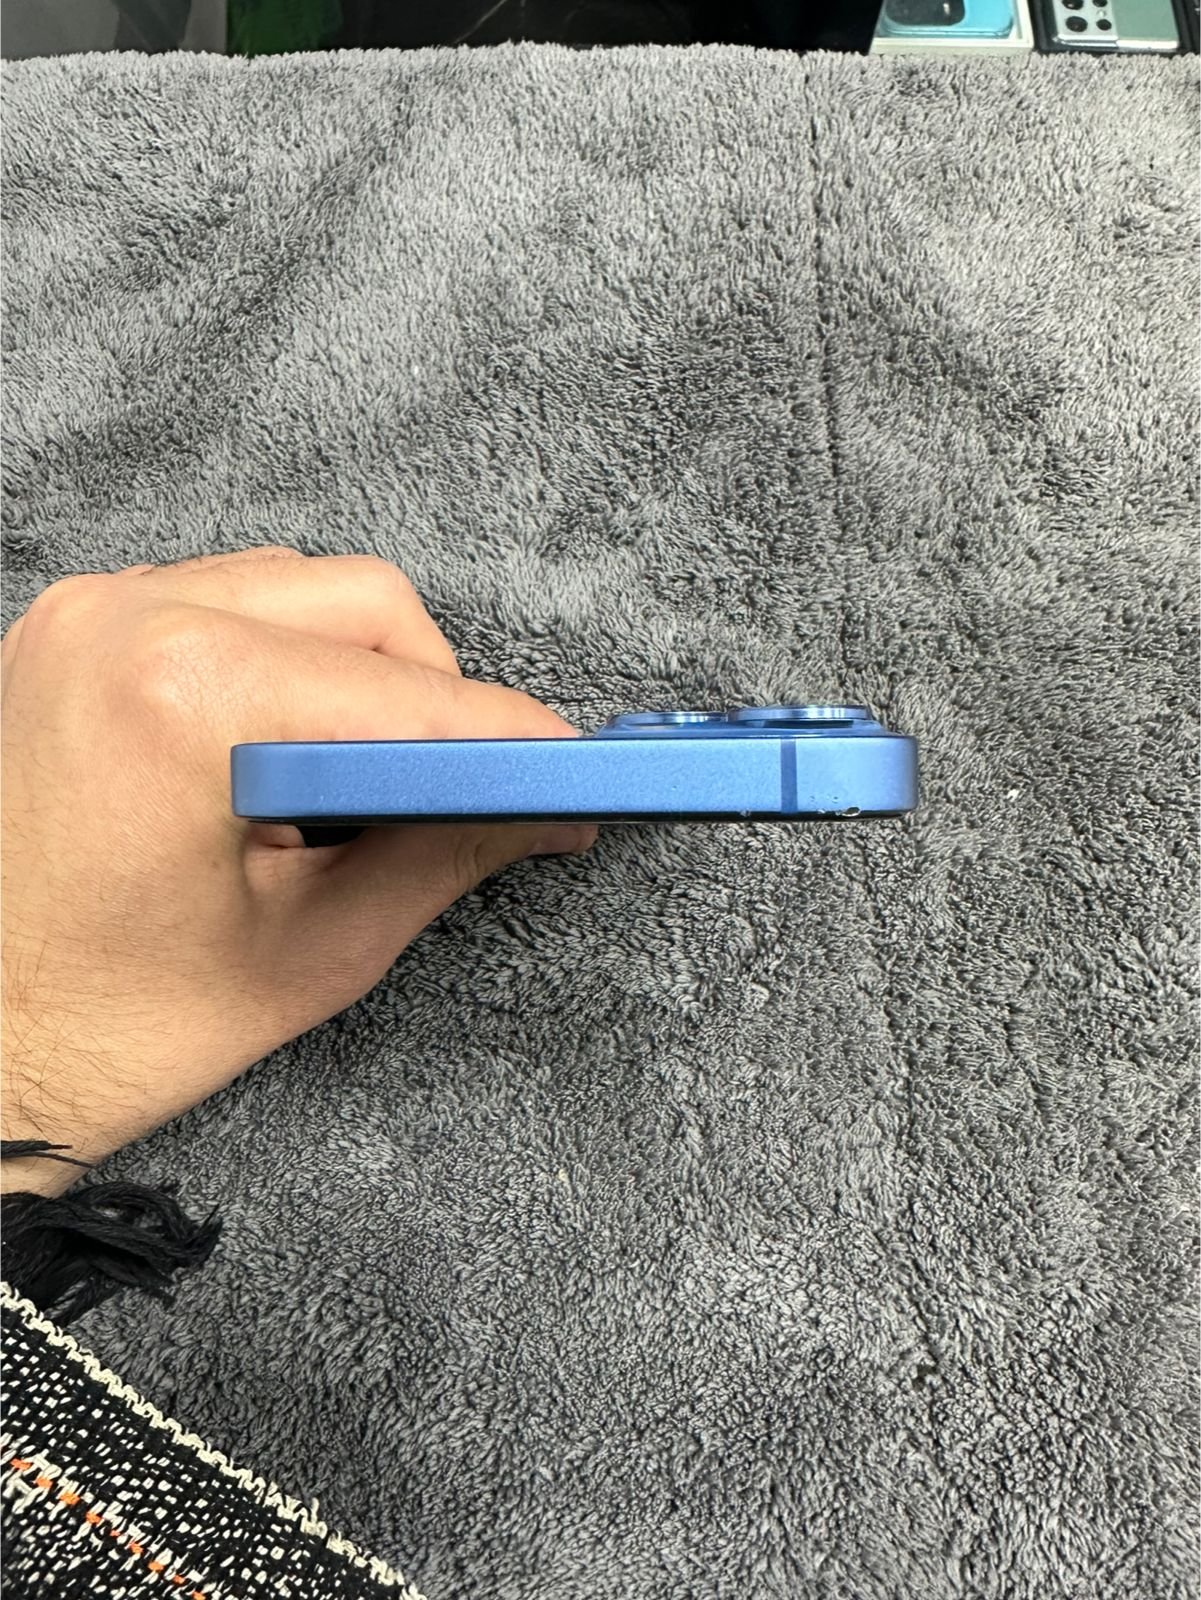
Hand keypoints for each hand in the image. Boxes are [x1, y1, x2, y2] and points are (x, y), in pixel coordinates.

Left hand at [1, 547, 596, 1196]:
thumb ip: (443, 858)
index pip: (401, 695)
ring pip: (297, 593)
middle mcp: (124, 621)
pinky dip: (283, 667)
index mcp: (181, 696)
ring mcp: (84, 617)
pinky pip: (223, 607)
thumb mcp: (306, 956)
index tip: (571, 767)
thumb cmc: (93, 1035)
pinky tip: (283, 764)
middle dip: (435, 699)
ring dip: (359, 679)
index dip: (506, 737)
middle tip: (464, 794)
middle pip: (362, 604)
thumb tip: (545, 809)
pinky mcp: (69, 634)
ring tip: (359, 793)